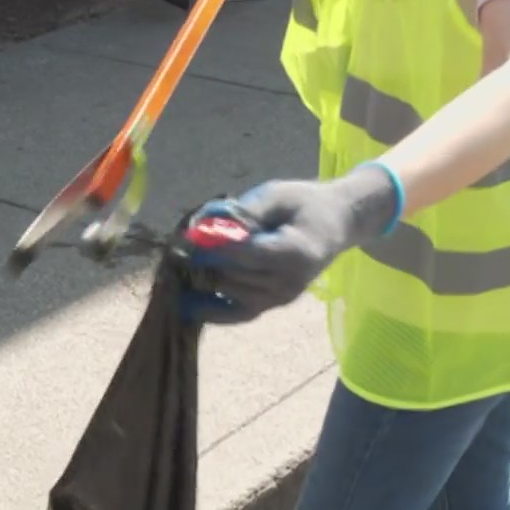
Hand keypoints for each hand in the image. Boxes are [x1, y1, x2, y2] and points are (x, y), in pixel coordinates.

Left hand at [187, 168, 398, 322]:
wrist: (336, 225)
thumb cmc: (304, 204)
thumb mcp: (278, 194)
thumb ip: (246, 210)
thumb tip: (206, 224)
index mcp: (295, 252)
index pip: (246, 255)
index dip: (213, 249)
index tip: (186, 240)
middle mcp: (289, 281)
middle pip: (235, 277)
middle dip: (202, 265)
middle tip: (173, 252)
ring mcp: (281, 298)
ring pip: (231, 295)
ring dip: (203, 284)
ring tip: (176, 270)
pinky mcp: (272, 305)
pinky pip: (237, 315)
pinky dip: (211, 311)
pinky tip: (187, 303)